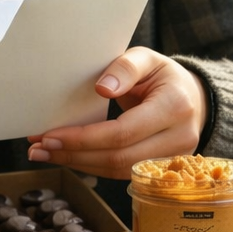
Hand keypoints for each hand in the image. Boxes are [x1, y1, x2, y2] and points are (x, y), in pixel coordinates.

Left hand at [27, 47, 208, 179]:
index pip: (123, 132)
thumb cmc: (163, 76)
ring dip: (78, 163)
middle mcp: (179, 139)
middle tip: (39, 147)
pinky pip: (122, 172)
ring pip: (119, 170)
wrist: (193, 99)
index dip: (85, 137)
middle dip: (75, 154)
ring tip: (45, 153)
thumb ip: (125, 67)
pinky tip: (67, 156)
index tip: (51, 134)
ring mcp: (173, 159)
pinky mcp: (160, 170)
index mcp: (175, 107)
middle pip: (120, 157)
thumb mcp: (147, 59)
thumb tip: (102, 88)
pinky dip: (92, 165)